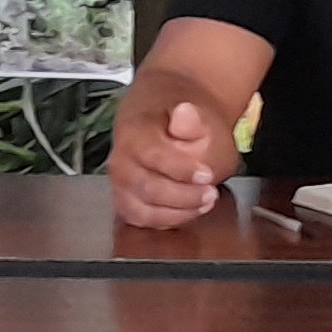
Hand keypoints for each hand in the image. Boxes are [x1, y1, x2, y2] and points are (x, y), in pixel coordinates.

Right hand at [109, 95, 231, 228]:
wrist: (165, 127)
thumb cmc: (183, 127)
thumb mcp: (196, 117)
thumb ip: (192, 119)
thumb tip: (184, 111)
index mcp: (134, 134)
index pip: (154, 156)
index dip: (182, 169)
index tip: (207, 174)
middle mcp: (120, 163)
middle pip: (149, 188)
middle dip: (184, 196)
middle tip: (211, 193)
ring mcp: (120, 186)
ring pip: (144, 210)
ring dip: (179, 212)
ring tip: (206, 202)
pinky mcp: (125, 204)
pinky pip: (144, 220)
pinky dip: (169, 219)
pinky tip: (191, 210)